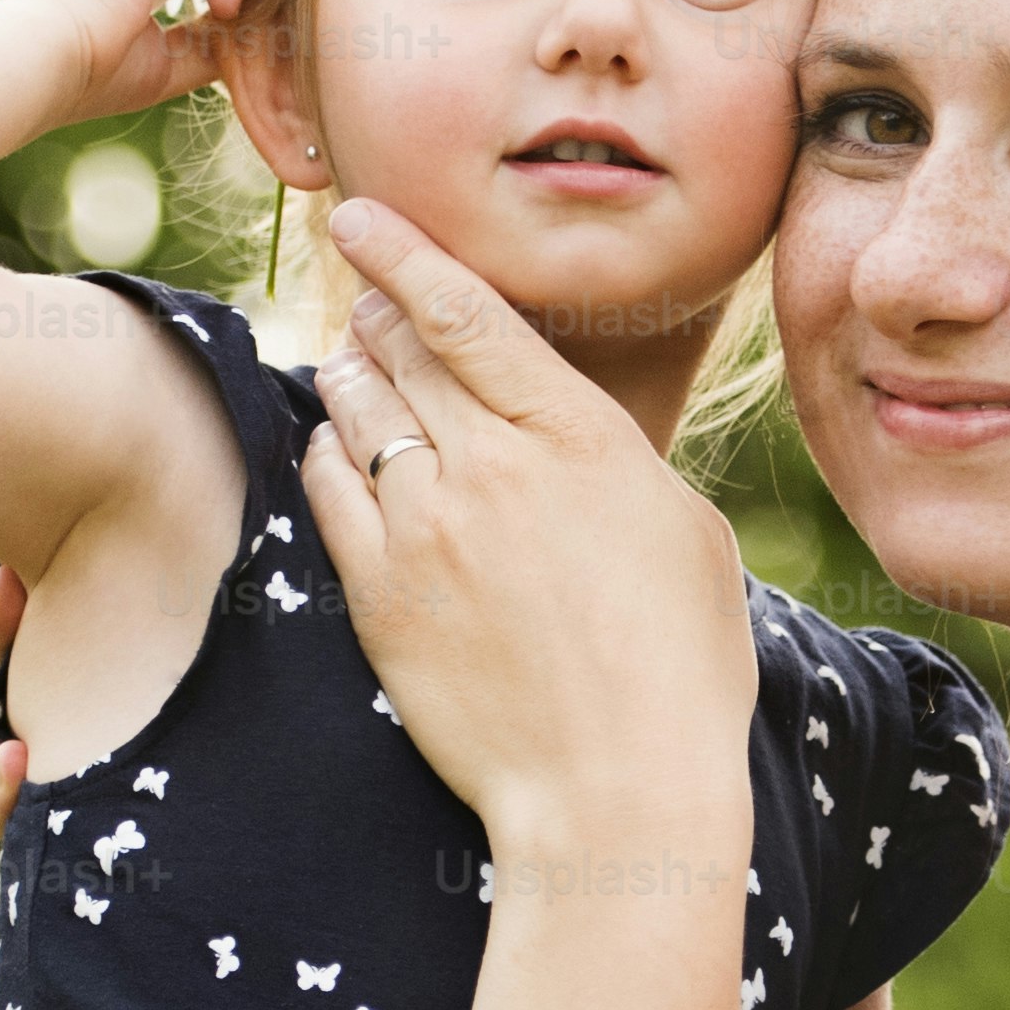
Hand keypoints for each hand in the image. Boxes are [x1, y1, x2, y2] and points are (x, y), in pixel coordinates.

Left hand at [301, 198, 754, 865]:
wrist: (617, 793)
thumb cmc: (680, 670)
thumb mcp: (683, 533)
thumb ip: (614, 459)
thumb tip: (565, 429)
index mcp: (580, 437)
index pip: (468, 313)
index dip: (403, 253)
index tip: (359, 216)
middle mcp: (493, 467)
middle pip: (402, 350)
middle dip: (373, 309)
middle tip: (359, 289)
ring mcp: (426, 529)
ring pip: (356, 410)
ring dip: (348, 374)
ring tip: (349, 362)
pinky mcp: (380, 594)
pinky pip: (327, 490)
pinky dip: (325, 455)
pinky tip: (334, 451)